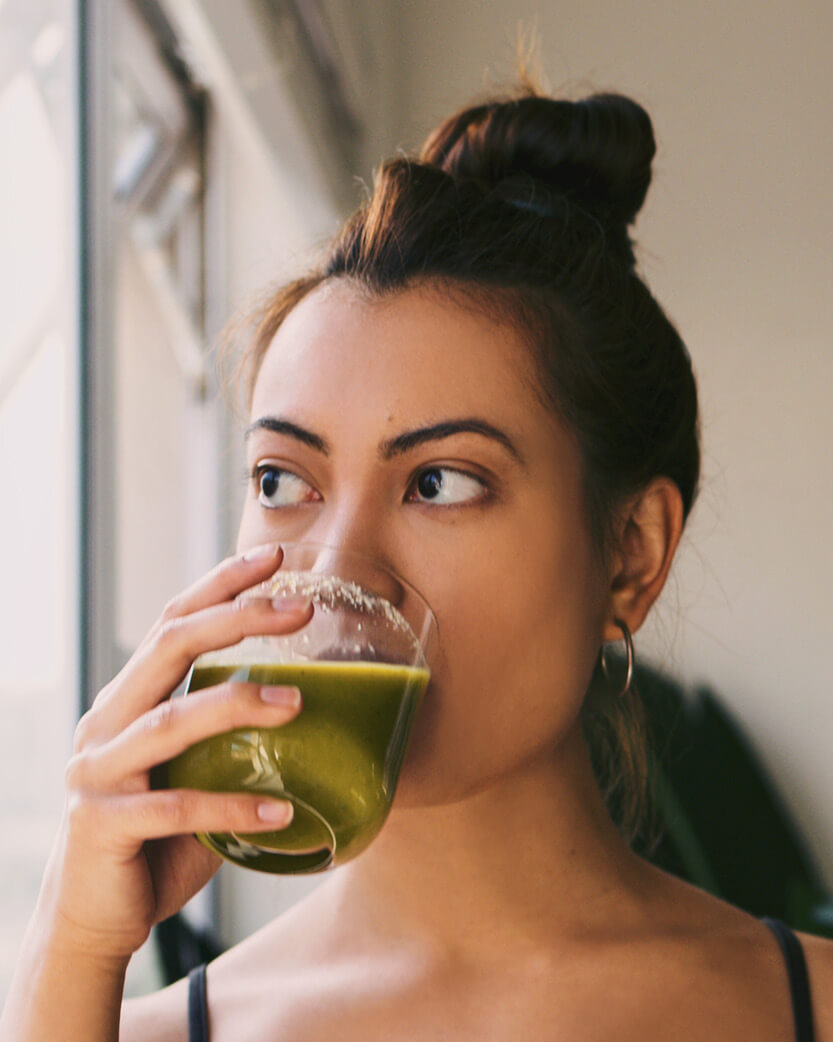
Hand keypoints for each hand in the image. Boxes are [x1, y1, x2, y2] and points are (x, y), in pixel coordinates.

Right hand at [41, 543, 311, 961]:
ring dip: (240, 706)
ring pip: (172, 720)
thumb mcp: (194, 773)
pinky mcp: (103, 824)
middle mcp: (108, 723)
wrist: (94, 917)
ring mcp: (98, 773)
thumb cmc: (156, 839)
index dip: (220, 585)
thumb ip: (230, 741)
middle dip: (236, 617)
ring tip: (299, 704)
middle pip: (169, 646)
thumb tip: (311, 711)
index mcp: (129, 701)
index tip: (272, 557)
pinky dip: (233, 806)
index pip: (173, 623)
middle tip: (299, 607)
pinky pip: (177, 808)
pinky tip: (281, 813)